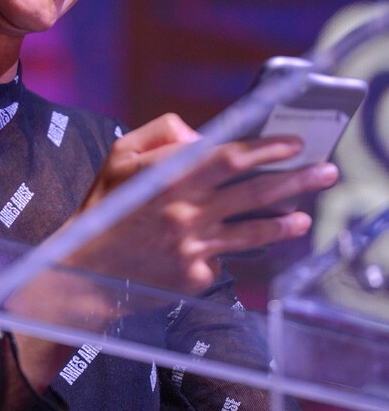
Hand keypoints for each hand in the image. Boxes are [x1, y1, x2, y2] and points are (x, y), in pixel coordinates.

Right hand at [72, 112, 337, 293]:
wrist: (83, 271)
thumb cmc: (104, 208)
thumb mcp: (120, 156)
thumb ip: (161, 134)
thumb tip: (203, 135)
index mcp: (167, 178)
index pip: (228, 156)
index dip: (266, 148)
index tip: (293, 143)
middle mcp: (183, 212)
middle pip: (252, 192)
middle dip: (295, 180)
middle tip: (326, 172)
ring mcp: (191, 247)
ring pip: (251, 231)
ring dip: (284, 223)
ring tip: (306, 218)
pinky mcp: (193, 276)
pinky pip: (223, 258)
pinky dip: (233, 250)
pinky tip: (248, 245)